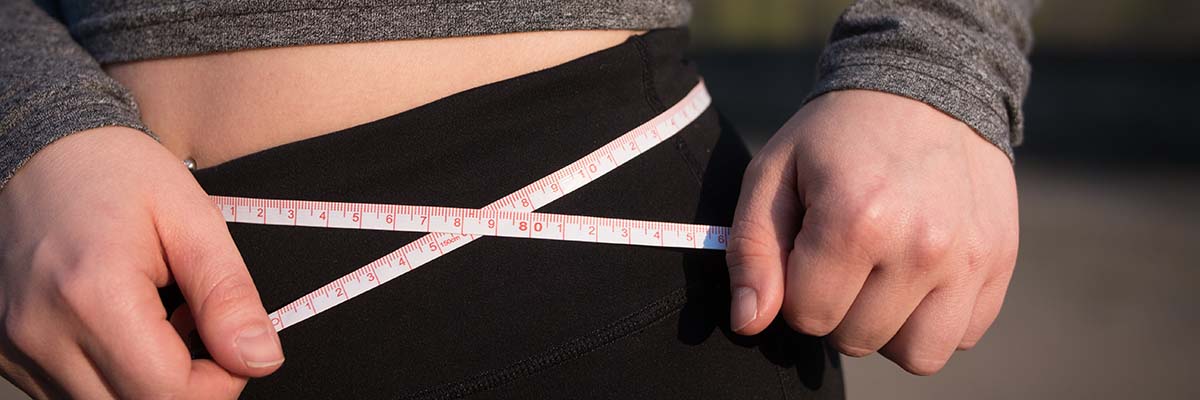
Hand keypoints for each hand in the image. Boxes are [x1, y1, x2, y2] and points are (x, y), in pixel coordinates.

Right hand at [0, 127, 282, 398]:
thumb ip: (228, 295)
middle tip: (199, 328)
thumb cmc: (116, 172)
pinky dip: (114, 378)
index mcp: (94, 295)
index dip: (222, 384)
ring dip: (149, 384)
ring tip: (160, 322)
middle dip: (189, 386)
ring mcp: (16, 348)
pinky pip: (73, 395)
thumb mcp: (192, 219)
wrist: (39, 148)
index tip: (236, 345)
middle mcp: (42, 332)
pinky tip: (125, 330)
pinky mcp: (7, 354)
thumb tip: (260, 359)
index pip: (170, 394)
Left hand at [727, 90, 1018, 374]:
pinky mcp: (1000, 263)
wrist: (928, 85)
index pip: (808, 316)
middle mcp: (920, 247)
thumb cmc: (836, 135)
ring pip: (916, 356)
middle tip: (845, 255)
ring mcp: (969, 259)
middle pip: (857, 340)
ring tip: (881, 277)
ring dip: (889, 328)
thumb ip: (752, 251)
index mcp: (856, 221)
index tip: (808, 247)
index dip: (796, 289)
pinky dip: (935, 319)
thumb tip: (749, 323)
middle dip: (838, 308)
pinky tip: (919, 274)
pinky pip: (960, 336)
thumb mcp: (773, 173)